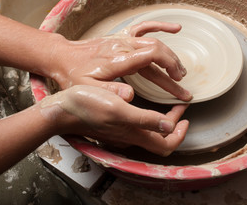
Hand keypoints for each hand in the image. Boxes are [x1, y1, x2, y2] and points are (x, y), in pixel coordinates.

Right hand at [40, 85, 188, 155]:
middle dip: (172, 124)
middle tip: (177, 107)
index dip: (180, 133)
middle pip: (158, 138)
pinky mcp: (111, 125)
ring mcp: (119, 131)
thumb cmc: (86, 106)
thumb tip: (169, 126)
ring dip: (160, 119)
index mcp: (133, 133)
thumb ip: (145, 119)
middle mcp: (128, 135)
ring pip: (148, 131)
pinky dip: (146, 116)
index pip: (165, 143)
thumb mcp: (118, 109)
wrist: (60, 109)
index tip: (185, 115)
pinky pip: (136, 124)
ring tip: (165, 105)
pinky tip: (142, 103)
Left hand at [50, 21, 191, 101]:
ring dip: (170, 56)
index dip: (169, 67)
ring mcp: (123, 40)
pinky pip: (145, 27)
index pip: (152, 55)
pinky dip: (161, 26)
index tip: (177, 80)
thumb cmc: (74, 75)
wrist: (63, 57)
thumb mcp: (87, 89)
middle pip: (157, 50)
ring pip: (154, 42)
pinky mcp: (122, 37)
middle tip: (181, 84)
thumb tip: (131, 95)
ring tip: (180, 70)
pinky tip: (175, 28)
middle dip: (173, 67)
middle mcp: (123, 46)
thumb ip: (109, 91)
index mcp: (118, 59)